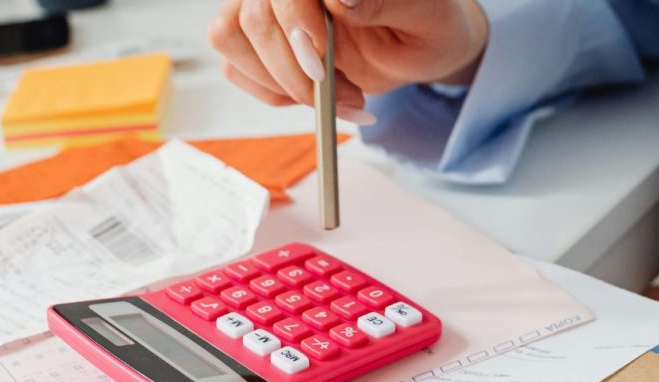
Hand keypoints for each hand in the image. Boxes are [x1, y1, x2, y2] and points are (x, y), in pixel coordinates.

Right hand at [207, 0, 489, 123]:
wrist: (422, 47)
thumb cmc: (428, 24)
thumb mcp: (425, 13)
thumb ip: (387, 0)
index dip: (294, 24)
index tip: (322, 65)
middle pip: (252, 18)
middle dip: (297, 71)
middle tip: (347, 94)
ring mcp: (266, 7)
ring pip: (231, 39)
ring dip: (284, 82)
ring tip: (338, 93)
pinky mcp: (257, 40)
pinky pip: (236, 67)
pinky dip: (275, 93)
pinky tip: (317, 95)